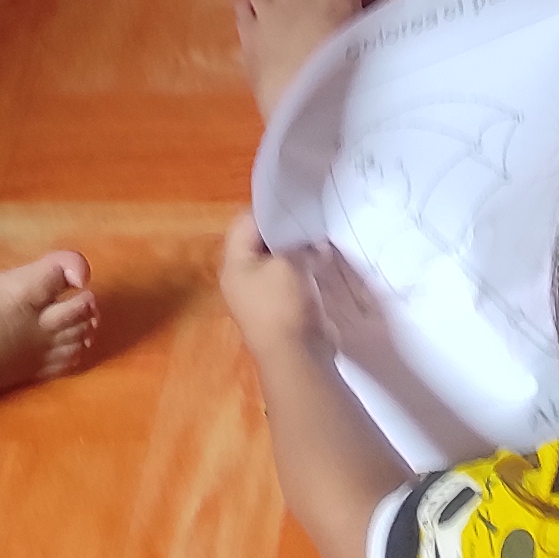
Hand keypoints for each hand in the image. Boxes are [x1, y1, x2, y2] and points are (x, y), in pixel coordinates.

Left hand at [217, 210, 330, 359]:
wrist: (297, 357)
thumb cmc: (284, 304)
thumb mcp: (290, 263)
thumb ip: (299, 245)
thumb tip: (313, 245)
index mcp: (234, 264)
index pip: (245, 223)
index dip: (269, 209)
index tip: (295, 200)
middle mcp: (243, 278)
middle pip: (262, 242)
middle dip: (287, 230)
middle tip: (310, 216)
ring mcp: (262, 295)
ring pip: (279, 261)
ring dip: (299, 251)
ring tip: (320, 237)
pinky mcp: (282, 308)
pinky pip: (291, 279)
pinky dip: (305, 269)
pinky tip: (324, 260)